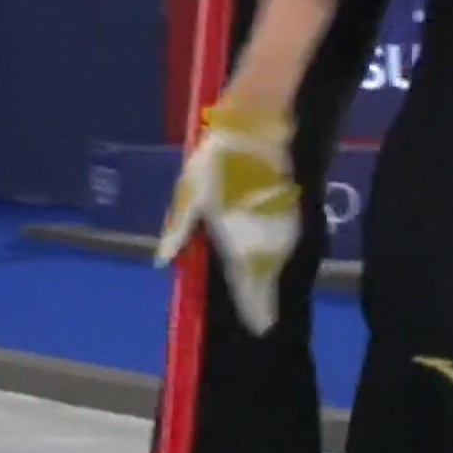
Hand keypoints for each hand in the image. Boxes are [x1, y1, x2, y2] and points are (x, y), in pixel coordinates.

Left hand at [155, 96, 299, 335]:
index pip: (246, 280)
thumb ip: (178, 229)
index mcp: (234, 236)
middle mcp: (261, 234)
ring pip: (277, 259)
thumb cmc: (216, 160)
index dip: (254, 305)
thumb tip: (162, 261)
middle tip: (263, 321)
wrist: (255, 123)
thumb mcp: (188, 194)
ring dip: (271, 279)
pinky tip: (272, 260)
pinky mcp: (290, 205)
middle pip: (265, 274)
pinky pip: (284, 240)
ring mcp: (280, 220)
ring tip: (265, 300)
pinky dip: (278, 255)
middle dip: (264, 298)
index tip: (261, 328)